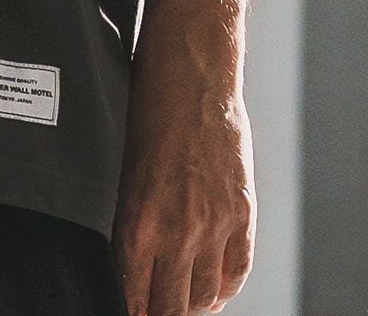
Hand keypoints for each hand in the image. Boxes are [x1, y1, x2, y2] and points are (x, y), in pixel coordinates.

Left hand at [109, 46, 255, 314]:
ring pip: (204, 298)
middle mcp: (175, 232)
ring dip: (193, 306)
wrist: (191, 75)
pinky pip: (237, 272)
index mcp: (137, 221)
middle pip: (170, 308)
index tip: (133, 311)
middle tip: (157, 309)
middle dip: (161, 314)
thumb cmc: (150, 112)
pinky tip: (216, 289)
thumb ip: (133, 221)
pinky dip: (226, 288)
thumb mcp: (126, 171)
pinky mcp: (242, 213)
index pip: (133, 295)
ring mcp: (213, 225)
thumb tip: (133, 262)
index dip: (133, 310)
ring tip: (185, 303)